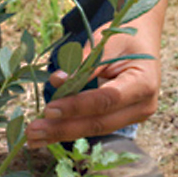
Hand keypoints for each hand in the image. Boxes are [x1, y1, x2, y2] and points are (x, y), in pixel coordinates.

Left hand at [25, 17, 160, 147]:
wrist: (144, 41)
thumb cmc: (124, 37)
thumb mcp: (105, 42)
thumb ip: (83, 63)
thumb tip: (57, 81)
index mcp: (144, 83)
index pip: (106, 100)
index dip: (77, 106)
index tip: (49, 109)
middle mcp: (143, 106)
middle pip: (100, 123)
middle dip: (64, 128)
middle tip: (33, 132)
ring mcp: (135, 116)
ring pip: (96, 129)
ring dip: (63, 133)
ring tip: (34, 138)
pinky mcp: (124, 119)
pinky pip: (96, 126)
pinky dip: (71, 128)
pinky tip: (49, 133)